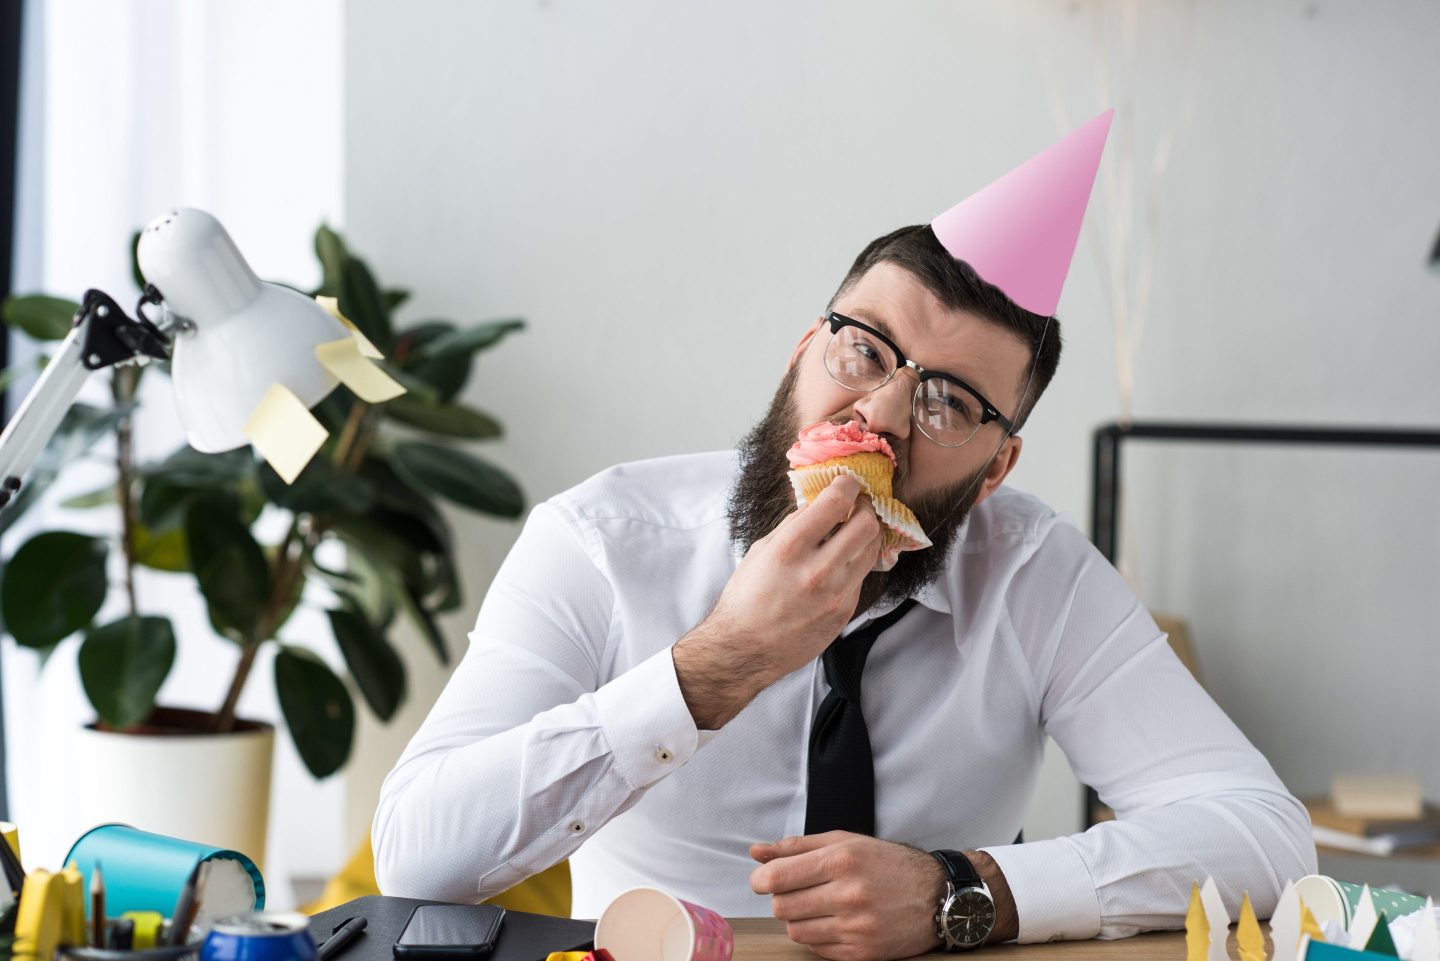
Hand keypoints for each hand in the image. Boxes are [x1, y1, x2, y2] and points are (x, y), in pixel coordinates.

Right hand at [674, 475, 882, 728]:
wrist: (745, 649)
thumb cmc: (746, 597)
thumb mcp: (761, 551)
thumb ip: (793, 525)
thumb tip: (818, 503)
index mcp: (790, 549)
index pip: (836, 502)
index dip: (847, 485)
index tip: (846, 482)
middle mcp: (818, 570)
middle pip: (867, 523)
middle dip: (864, 507)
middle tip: (855, 505)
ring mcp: (837, 594)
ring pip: (872, 549)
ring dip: (866, 532)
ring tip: (852, 529)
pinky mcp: (845, 611)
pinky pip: (861, 575)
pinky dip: (855, 561)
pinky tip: (840, 561)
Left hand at [749, 832, 943, 960]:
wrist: (936, 895)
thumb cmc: (888, 864)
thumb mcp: (845, 841)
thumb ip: (796, 847)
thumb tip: (756, 853)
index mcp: (842, 860)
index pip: (777, 877)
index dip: (760, 879)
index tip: (762, 879)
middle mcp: (849, 894)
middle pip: (781, 906)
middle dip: (780, 898)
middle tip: (796, 891)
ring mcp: (856, 927)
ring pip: (795, 930)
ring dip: (797, 918)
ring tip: (817, 906)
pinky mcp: (862, 953)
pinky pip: (816, 949)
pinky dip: (816, 936)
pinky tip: (832, 921)